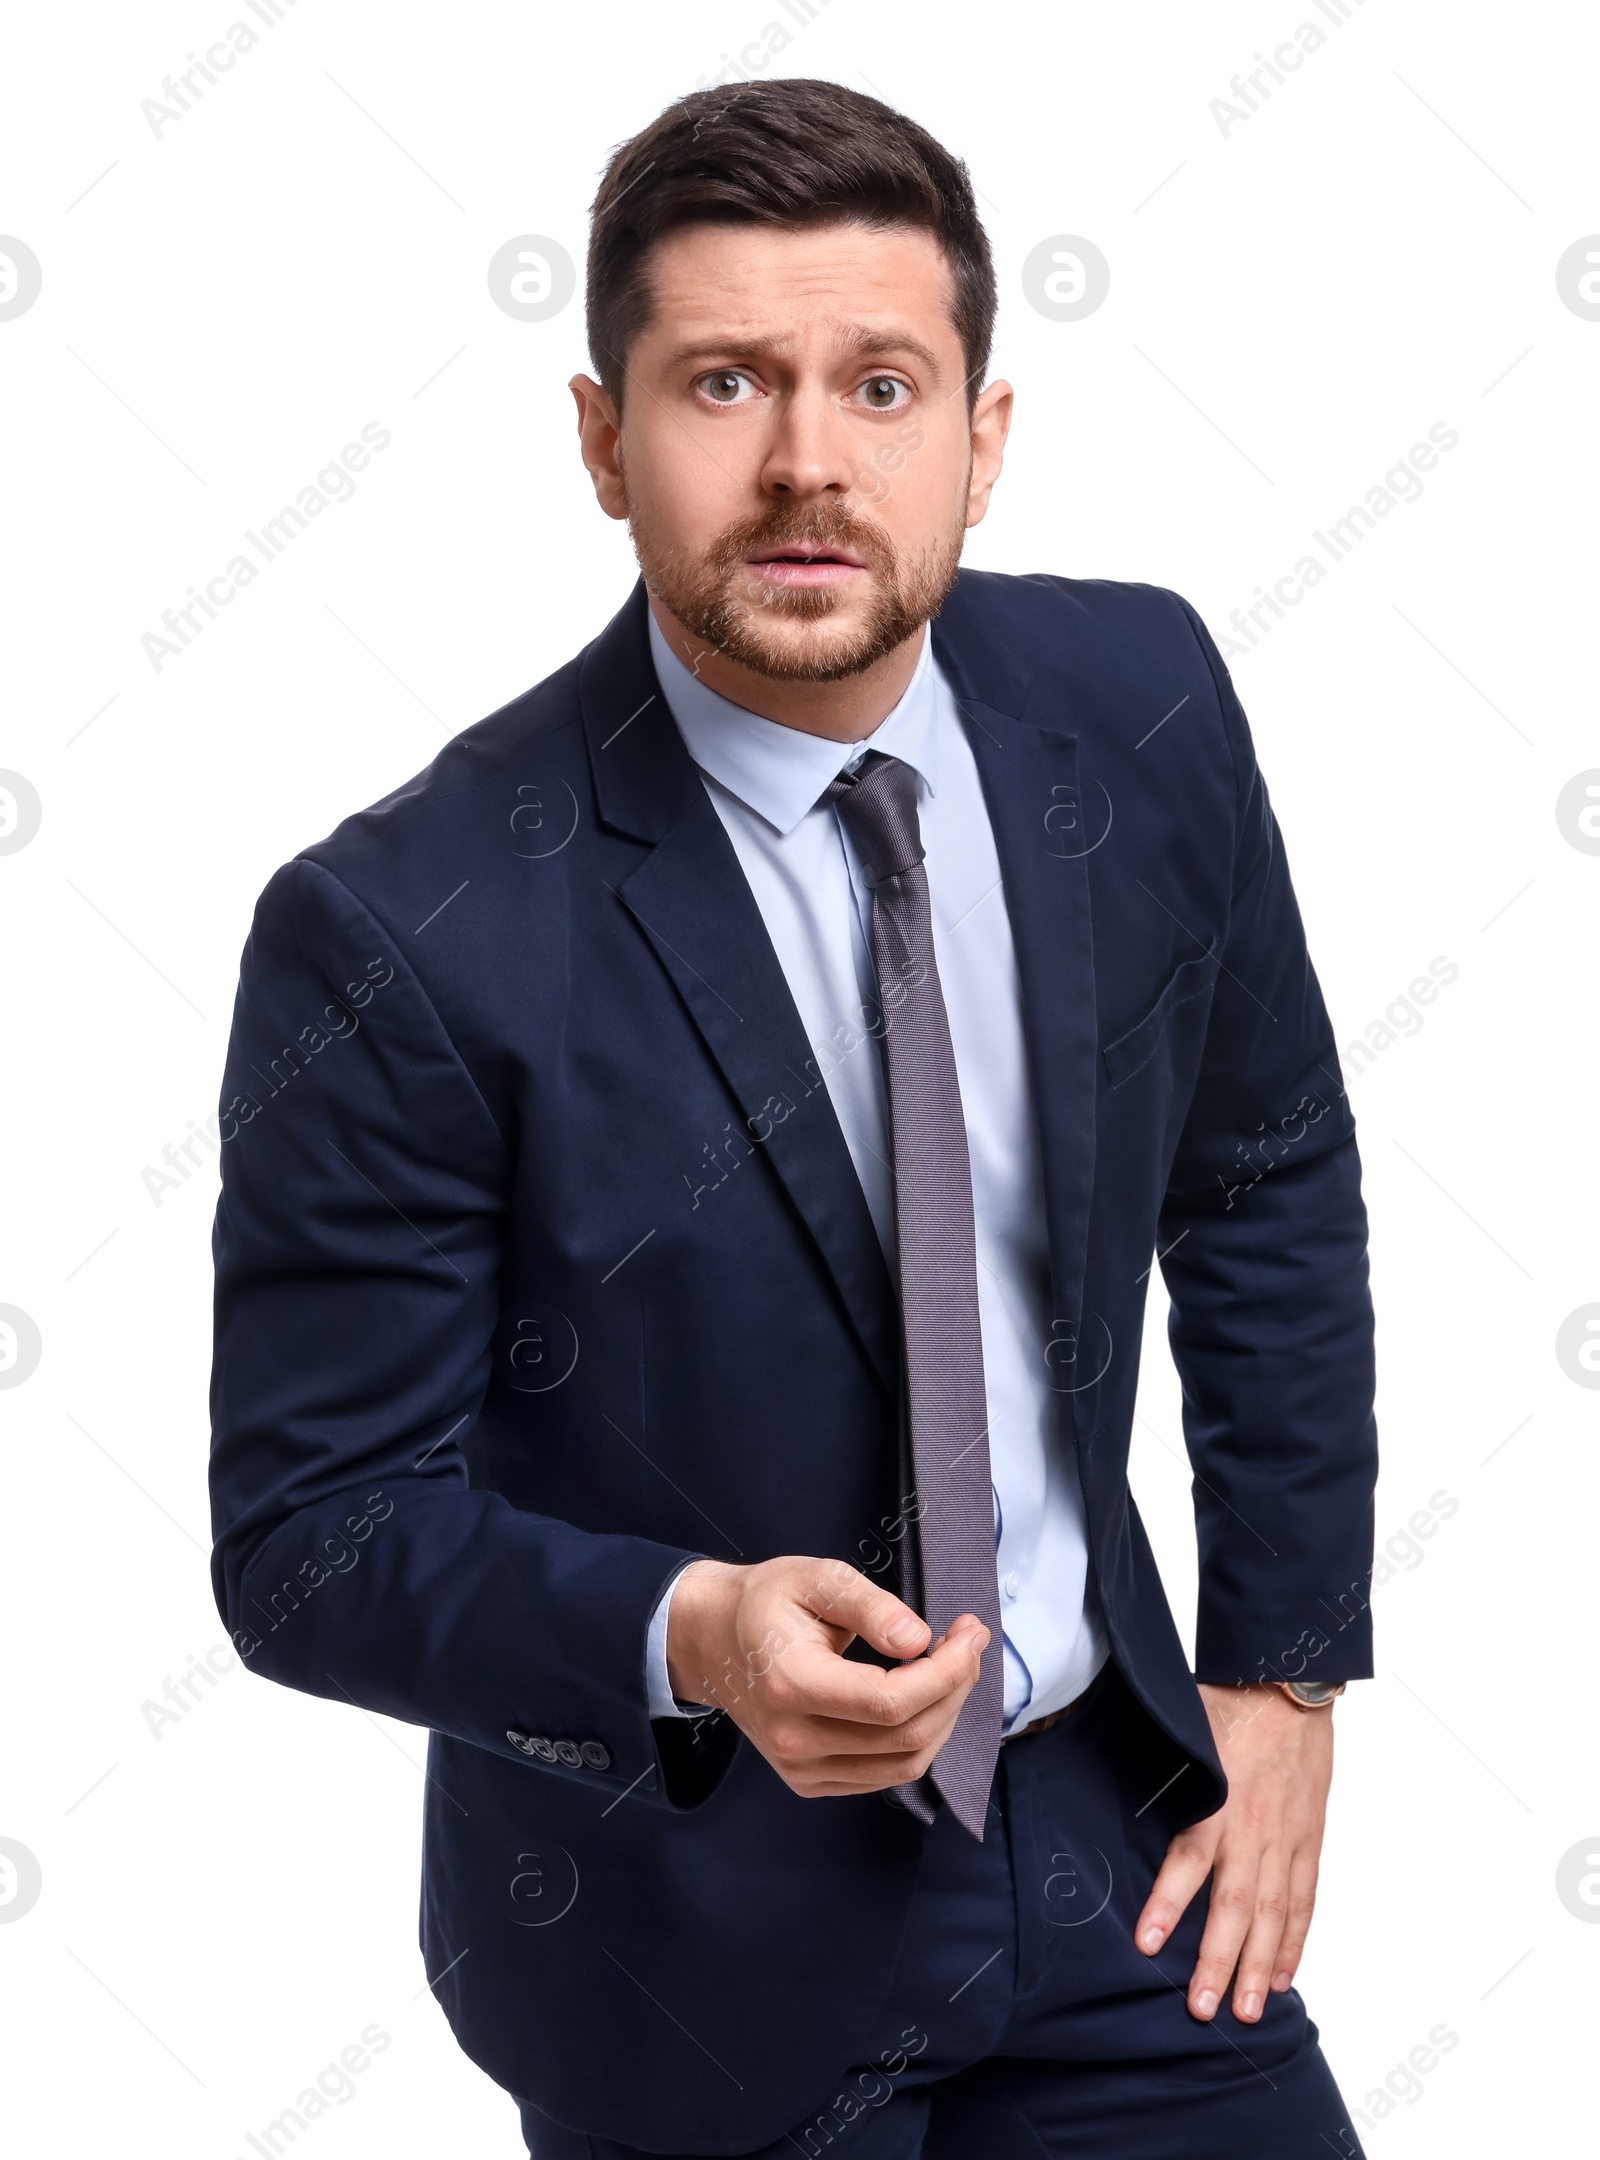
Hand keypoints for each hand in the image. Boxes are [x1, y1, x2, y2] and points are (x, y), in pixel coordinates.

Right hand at [666, 1556, 989, 1797]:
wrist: (713, 1640)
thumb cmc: (766, 1601)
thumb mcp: (816, 1578)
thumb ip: (869, 1605)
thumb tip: (918, 1639)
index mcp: (790, 1685)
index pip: (889, 1702)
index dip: (946, 1673)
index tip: (970, 1633)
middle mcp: (793, 1740)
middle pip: (904, 1737)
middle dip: (955, 1689)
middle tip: (969, 1642)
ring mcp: (799, 1769)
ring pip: (903, 1764)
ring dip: (944, 1716)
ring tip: (953, 1667)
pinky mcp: (809, 1782)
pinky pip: (883, 1774)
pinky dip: (918, 1739)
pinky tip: (922, 1696)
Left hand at [1134, 1682, 1333, 2023]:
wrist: (1288, 1685)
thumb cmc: (1227, 1703)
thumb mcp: (1181, 1731)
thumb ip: (1155, 1770)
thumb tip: (1093, 1776)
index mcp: (1217, 1798)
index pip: (1190, 1858)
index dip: (1168, 1902)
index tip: (1147, 1942)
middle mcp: (1253, 1826)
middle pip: (1236, 1904)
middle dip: (1219, 1959)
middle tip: (1203, 2007)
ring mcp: (1286, 1837)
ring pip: (1273, 1913)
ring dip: (1259, 1965)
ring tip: (1245, 2010)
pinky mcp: (1309, 1839)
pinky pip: (1303, 1898)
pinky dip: (1294, 1940)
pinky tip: (1281, 1976)